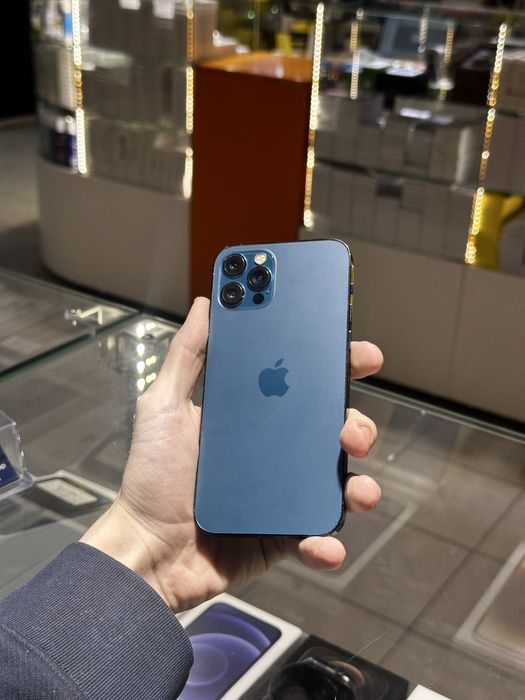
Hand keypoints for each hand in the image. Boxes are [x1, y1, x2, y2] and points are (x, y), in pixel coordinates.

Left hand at [81, 298, 382, 611]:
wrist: (145, 550)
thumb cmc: (151, 476)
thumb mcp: (163, 406)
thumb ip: (187, 355)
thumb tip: (208, 302)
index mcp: (255, 419)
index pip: (304, 385)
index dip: (336, 367)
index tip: (360, 354)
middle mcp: (276, 453)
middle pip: (333, 431)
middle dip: (357, 425)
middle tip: (349, 429)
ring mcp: (283, 496)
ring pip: (339, 483)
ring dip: (360, 484)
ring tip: (357, 487)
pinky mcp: (282, 537)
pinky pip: (318, 537)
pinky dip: (328, 543)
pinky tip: (323, 543)